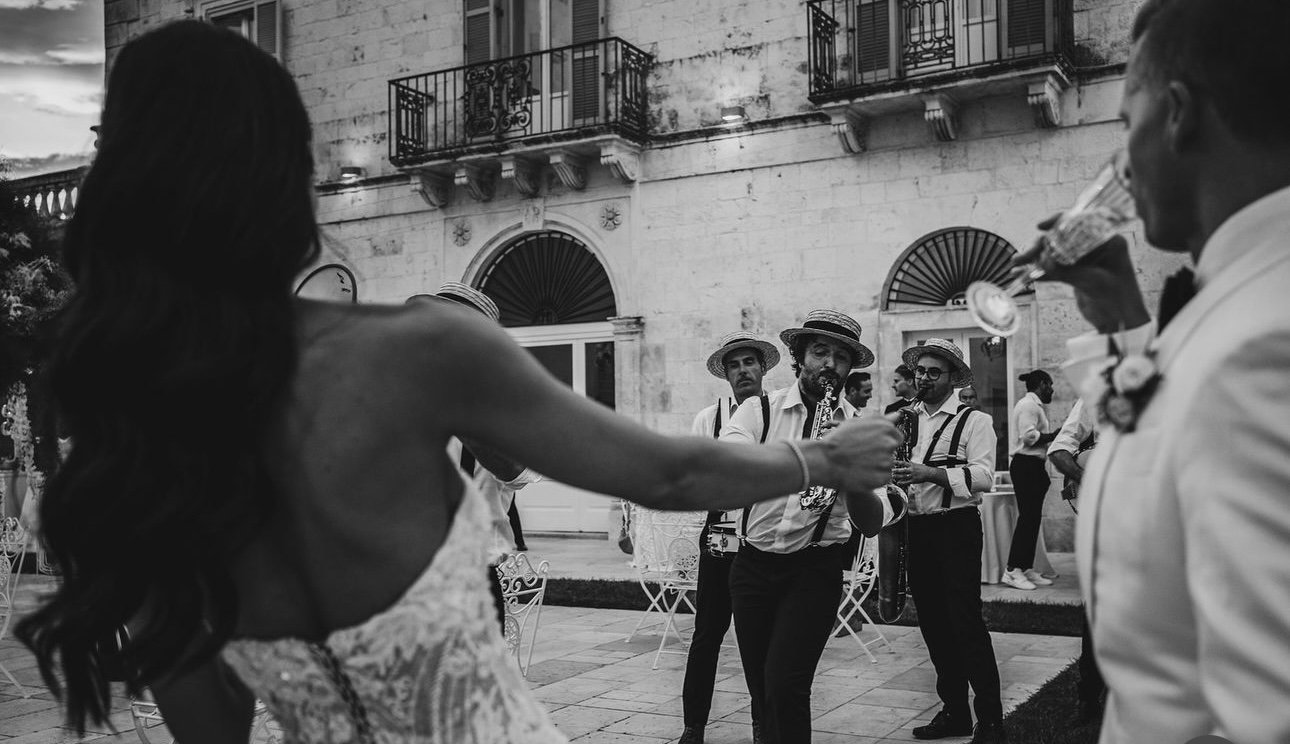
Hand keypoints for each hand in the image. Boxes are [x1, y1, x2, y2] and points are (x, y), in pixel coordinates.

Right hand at [822, 417, 900, 492]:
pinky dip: (875, 477)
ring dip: (877, 465)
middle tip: (863, 454)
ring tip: (859, 463)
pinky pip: (884, 477)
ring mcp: (886, 461)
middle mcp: (889, 443)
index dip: (883, 441)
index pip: (897, 437)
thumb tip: (896, 416)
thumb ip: (880, 420)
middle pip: (892, 451)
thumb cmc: (838, 441)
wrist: (825, 460)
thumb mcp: (857, 423)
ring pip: (887, 464)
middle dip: (881, 453)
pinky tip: (861, 471)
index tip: (872, 445)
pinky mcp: (882, 477)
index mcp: (885, 428)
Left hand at [891, 459, 937, 485]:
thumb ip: (909, 463)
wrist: (929, 473)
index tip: (892, 461)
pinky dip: (902, 483)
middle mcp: (912, 470)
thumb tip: (905, 461)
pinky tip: (898, 483)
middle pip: (903, 470)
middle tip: (891, 470)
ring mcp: (913, 475)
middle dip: (897, 470)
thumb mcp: (916, 464)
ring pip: (904, 476)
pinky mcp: (914, 480)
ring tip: (893, 476)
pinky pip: (907, 482)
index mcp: (912, 465)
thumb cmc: (922, 468)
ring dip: (898, 476)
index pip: (903, 463)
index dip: (898, 462)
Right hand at [1012, 215, 1150, 333]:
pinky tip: (1022, 274)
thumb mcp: (1092, 283)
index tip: (1041, 226)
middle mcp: (1096, 247)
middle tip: (1025, 256)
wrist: (1121, 322)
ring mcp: (1084, 260)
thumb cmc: (1118, 300)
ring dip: (1035, 258)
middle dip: (1041, 246)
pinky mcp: (1075, 273)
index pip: (1081, 223)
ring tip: (1017, 264)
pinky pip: (1054, 268)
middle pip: (1062, 239)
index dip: (1059, 222)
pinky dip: (1038, 271)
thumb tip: (1042, 262)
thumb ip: (1067, 272)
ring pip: (1055, 253)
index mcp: (1108, 241)